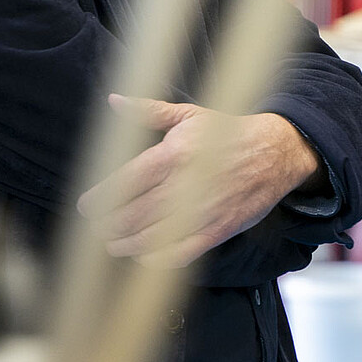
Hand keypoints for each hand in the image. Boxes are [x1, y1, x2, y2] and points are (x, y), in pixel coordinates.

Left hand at [75, 95, 320, 269]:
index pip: (124, 183)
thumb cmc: (229, 132)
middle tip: (97, 226)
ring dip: (124, 245)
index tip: (86, 205)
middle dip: (107, 225)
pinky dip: (155, 259)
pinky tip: (143, 255)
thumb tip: (115, 101)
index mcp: (174, 154)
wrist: (276, 152)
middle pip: (131, 215)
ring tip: (112, 243)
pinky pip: (178, 254)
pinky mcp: (216, 231)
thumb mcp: (190, 115)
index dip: (99, 199)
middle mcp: (185, 185)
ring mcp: (201, 212)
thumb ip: (148, 111)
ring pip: (150, 239)